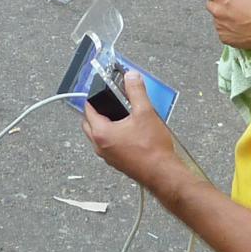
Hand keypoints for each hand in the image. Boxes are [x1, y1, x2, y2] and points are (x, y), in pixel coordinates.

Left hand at [81, 71, 177, 186]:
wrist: (163, 174)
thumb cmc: (152, 150)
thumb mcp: (145, 112)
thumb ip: (136, 91)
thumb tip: (131, 78)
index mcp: (102, 133)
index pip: (87, 109)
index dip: (93, 97)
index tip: (100, 90)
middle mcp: (101, 146)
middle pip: (89, 124)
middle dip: (96, 111)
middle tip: (108, 102)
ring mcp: (108, 156)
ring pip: (98, 136)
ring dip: (104, 125)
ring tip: (120, 116)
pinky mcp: (117, 163)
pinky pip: (108, 146)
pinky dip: (113, 136)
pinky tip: (129, 132)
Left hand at [203, 0, 250, 50]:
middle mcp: (217, 11)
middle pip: (210, 5)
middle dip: (218, 4)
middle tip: (231, 7)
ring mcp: (219, 26)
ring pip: (217, 19)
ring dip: (223, 18)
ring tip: (239, 20)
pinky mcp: (224, 38)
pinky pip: (222, 32)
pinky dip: (228, 30)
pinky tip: (240, 29)